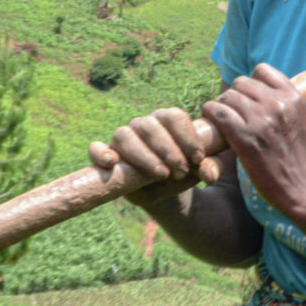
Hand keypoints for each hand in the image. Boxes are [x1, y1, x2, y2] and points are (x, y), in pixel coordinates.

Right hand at [88, 107, 222, 205]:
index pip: (174, 116)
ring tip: (161, 174)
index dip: (186, 136)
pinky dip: (100, 153)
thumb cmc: (183, 172)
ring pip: (125, 135)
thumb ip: (209, 168)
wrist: (164, 189)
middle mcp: (143, 124)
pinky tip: (112, 163)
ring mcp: (123, 138)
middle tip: (181, 170)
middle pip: (151, 125)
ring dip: (144, 155)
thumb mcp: (199, 171)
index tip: (198, 158)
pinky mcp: (106, 155)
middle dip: (169, 149)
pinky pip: (95, 148)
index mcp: (167, 120)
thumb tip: (209, 175)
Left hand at [201, 63, 305, 217]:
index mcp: (293, 97)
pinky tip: (210, 120)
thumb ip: (283, 102)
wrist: (300, 186)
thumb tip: (258, 89)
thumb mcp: (300, 119)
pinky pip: (218, 112)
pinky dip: (210, 113)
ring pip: (228, 96)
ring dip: (221, 105)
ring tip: (221, 117)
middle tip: (231, 111)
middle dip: (234, 95)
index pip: (262, 70)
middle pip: (242, 83)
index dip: (251, 82)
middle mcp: (278, 104)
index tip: (248, 98)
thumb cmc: (296, 156)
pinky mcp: (245, 137)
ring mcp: (261, 120)